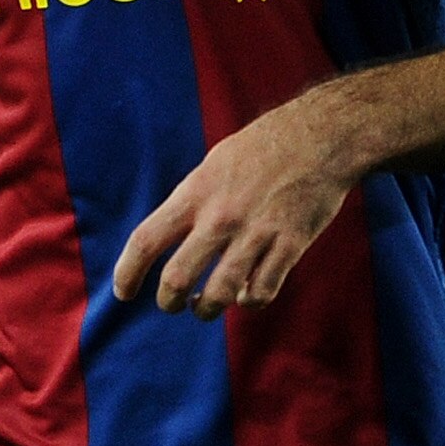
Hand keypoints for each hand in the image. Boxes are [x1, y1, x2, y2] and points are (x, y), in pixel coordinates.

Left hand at [112, 103, 349, 318]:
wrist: (321, 136)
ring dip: (206, 309)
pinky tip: (247, 294)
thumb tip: (171, 238)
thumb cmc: (263, 148)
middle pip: (176, 279)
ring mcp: (256, 234)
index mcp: (196, 193)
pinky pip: (261, 293)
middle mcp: (221, 217)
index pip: (146, 240)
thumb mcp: (214, 165)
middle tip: (171, 304)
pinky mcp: (290, 246)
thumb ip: (192, 202)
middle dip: (167, 302)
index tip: (122, 292)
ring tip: (204, 306)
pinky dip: (250, 301)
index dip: (127, 273)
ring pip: (219, 295)